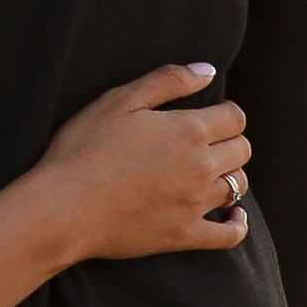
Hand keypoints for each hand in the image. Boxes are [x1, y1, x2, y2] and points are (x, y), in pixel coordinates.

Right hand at [33, 64, 250, 262]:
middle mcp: (201, 167)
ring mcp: (196, 204)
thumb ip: (168, 81)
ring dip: (231, 174)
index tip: (208, 114)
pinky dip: (237, 223)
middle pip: (242, 150)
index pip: (234, 117)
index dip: (225, 112)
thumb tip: (208, 71)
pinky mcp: (185, 235)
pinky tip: (235, 214)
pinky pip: (229, 234)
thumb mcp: (120, 100)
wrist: (64, 206)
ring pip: (238, 185)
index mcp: (188, 130)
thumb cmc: (85, 147)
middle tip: (206, 141)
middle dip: (230, 140)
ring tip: (211, 170)